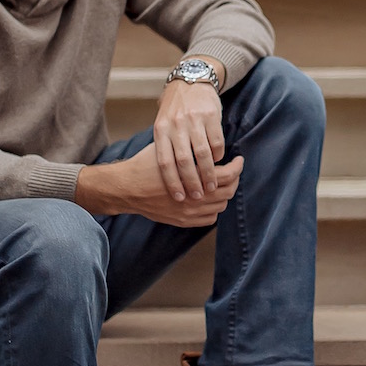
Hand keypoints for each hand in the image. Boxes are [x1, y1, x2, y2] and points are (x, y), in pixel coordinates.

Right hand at [75, 141, 242, 227]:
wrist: (126, 187)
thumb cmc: (146, 164)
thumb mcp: (170, 149)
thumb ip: (192, 150)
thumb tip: (211, 144)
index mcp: (193, 176)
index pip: (228, 174)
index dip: (237, 167)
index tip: (238, 160)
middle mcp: (194, 197)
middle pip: (228, 191)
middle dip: (234, 180)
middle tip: (232, 171)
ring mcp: (189, 212)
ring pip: (221, 206)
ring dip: (224, 194)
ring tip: (220, 183)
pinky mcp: (183, 221)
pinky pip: (210, 219)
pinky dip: (214, 209)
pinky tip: (209, 199)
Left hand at [154, 68, 226, 200]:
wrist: (191, 81)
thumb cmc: (174, 110)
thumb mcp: (162, 125)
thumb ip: (164, 146)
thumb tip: (166, 178)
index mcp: (161, 130)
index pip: (164, 161)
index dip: (172, 182)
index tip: (179, 198)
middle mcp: (176, 125)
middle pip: (184, 161)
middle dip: (192, 182)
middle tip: (198, 196)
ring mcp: (194, 120)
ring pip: (203, 154)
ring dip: (208, 173)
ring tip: (211, 186)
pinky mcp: (211, 115)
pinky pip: (217, 142)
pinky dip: (218, 156)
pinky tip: (218, 162)